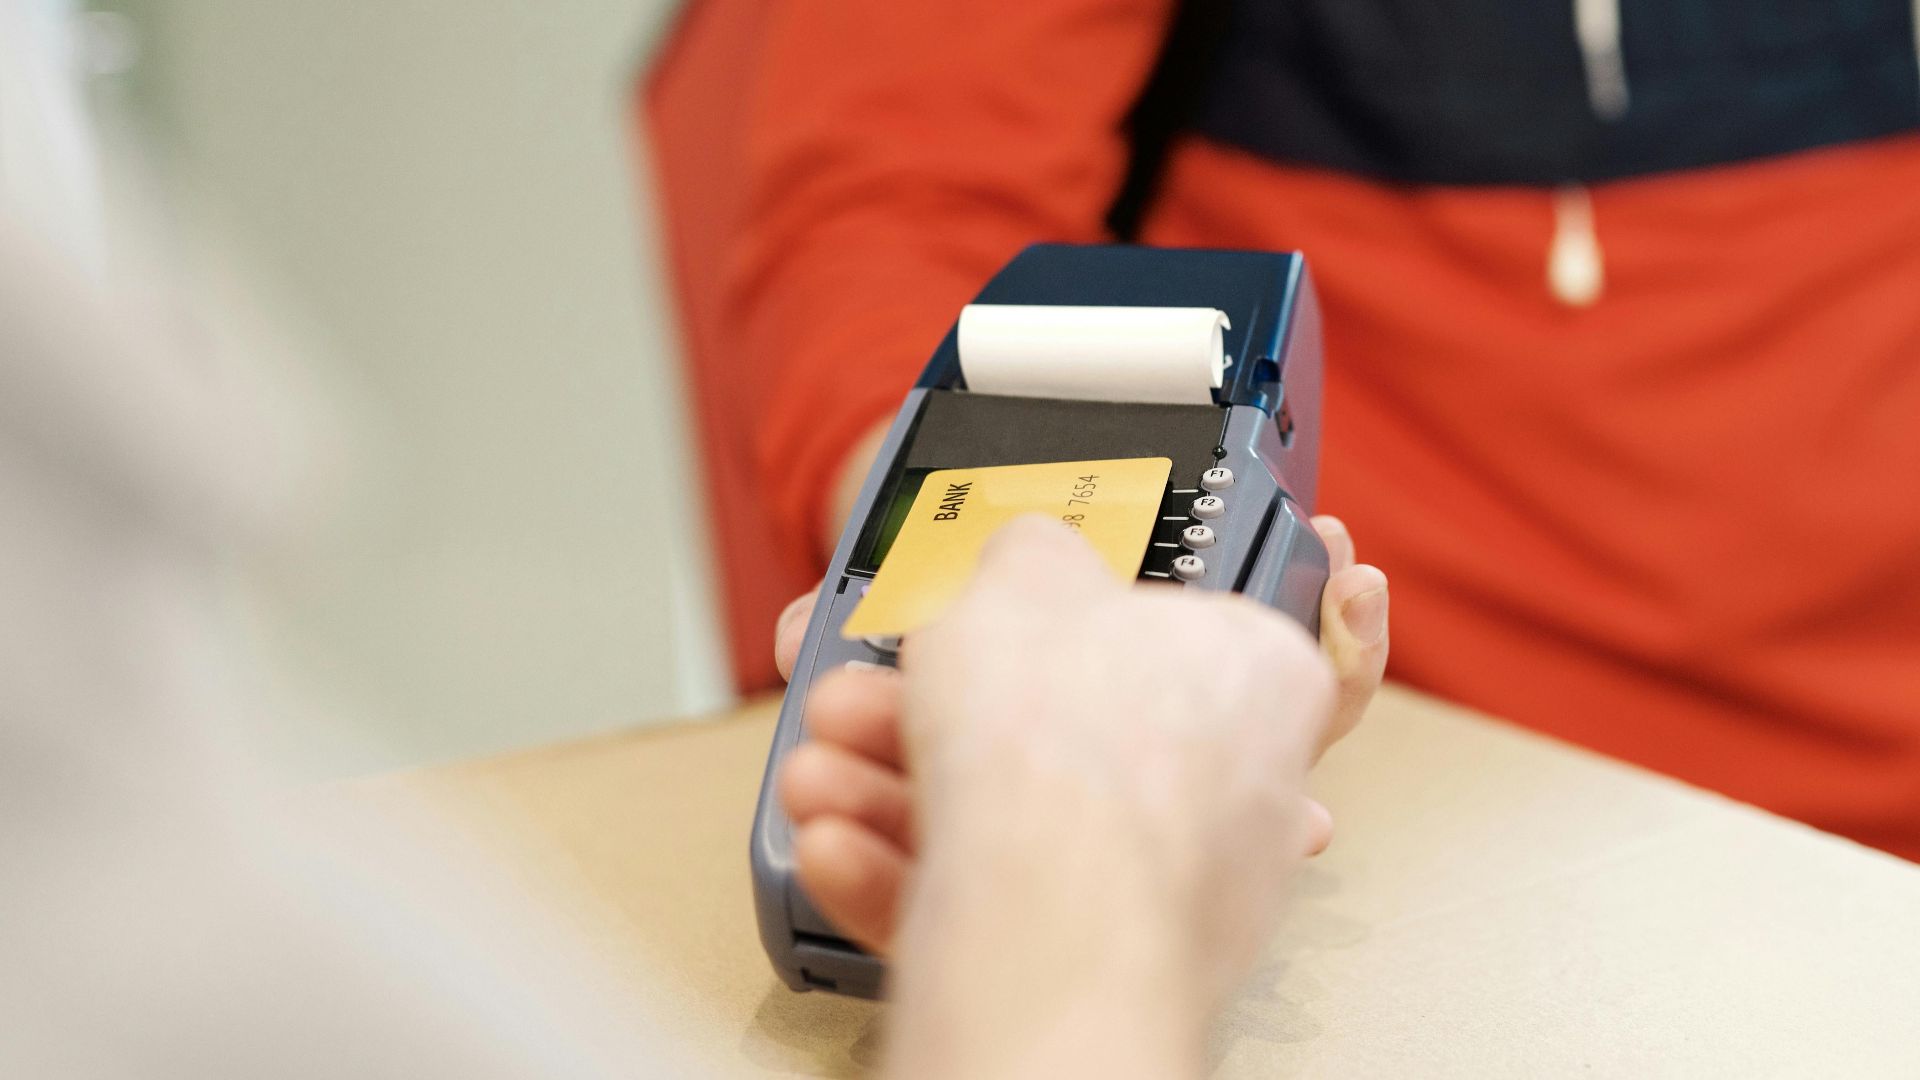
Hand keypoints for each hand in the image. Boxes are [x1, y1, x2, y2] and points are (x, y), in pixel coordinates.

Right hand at [774, 515, 1388, 954]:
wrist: (1048, 919)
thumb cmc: (1075, 744)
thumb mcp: (1025, 570)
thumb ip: (1028, 555)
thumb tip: (1025, 556)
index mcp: (1256, 671)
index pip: (1182, 625)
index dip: (1082, 611)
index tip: (1010, 611)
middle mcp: (1230, 787)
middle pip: (1064, 726)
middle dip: (936, 704)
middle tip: (869, 688)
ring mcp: (1166, 884)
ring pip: (1009, 816)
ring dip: (894, 785)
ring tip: (827, 766)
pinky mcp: (1095, 961)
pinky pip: (988, 898)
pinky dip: (905, 869)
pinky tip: (841, 842)